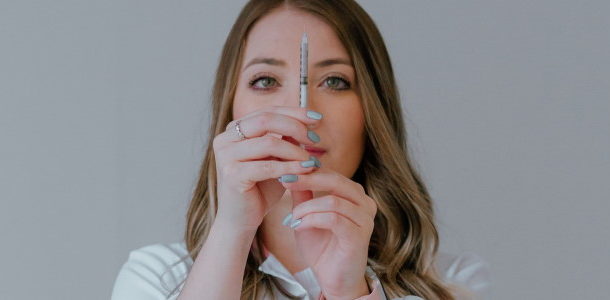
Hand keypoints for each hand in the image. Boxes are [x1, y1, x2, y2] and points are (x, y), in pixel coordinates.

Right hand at [212, 106, 322, 232]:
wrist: (241, 221)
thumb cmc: (260, 189)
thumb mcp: (276, 159)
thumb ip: (285, 140)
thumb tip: (306, 123)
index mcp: (233, 129)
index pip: (267, 111)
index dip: (294, 112)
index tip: (317, 119)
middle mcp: (225, 138)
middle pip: (266, 119)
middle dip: (296, 127)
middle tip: (315, 140)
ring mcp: (225, 156)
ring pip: (268, 142)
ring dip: (296, 151)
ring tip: (312, 161)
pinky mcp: (231, 175)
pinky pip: (268, 166)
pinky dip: (290, 168)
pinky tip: (306, 170)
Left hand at [279, 168, 377, 298]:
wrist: (333, 280)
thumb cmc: (322, 248)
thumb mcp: (307, 216)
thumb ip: (303, 195)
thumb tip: (290, 171)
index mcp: (354, 195)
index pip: (332, 173)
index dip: (308, 170)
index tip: (285, 170)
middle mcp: (364, 203)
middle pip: (336, 180)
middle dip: (307, 179)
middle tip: (285, 180)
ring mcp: (365, 219)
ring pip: (333, 200)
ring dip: (307, 208)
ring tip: (292, 217)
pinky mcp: (359, 235)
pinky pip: (333, 219)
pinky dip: (312, 220)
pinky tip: (298, 226)